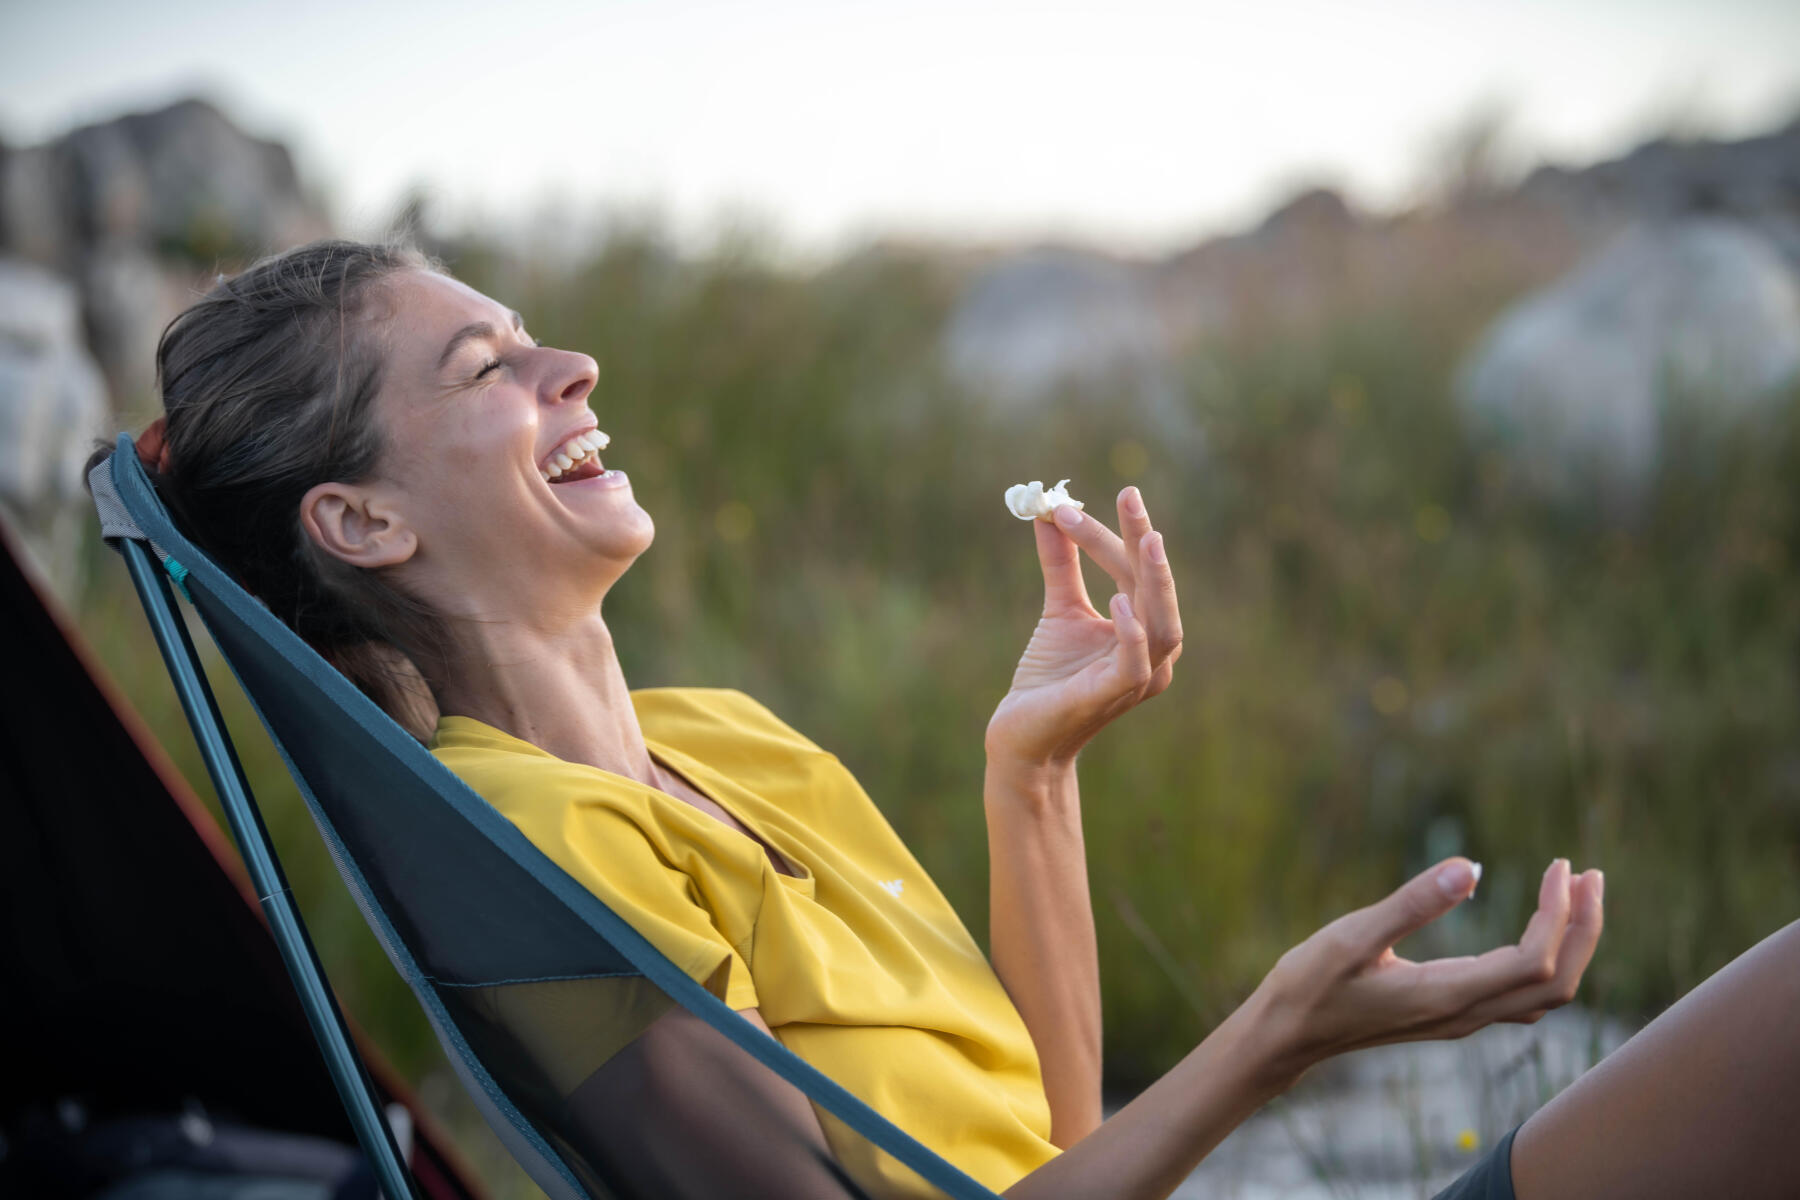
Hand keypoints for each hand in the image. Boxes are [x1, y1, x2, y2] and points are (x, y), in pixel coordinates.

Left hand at [986, 487, 1182, 768]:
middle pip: (1155, 590)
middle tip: (1130, 497)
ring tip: (1146, 539)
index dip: (1129, 533)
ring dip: (1155, 582)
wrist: (1023, 737)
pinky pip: (1135, 663)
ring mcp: (1138, 678)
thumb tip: (1050, 512)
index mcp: (1143, 630)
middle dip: (1144, 542)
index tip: (1117, 492)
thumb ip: (1062, 564)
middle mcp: (1152, 654)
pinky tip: (1118, 600)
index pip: (1140, 573)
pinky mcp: (1113, 696)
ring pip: (1163, 626)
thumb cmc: (1048, 679)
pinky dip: (1131, 631)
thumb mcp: (1059, 611)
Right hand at [1253, 857, 1604, 1083]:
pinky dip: (1547, 959)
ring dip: (1571, 945)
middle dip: (1583, 928)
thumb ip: (1413, 902)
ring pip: (1547, 994)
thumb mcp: (1352, 935)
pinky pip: (1523, 995)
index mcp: (1448, 995)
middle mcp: (1465, 1014)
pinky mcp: (1452, 1013)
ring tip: (1574, 893)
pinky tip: (1536, 929)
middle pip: (1558, 983)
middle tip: (1588, 874)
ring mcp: (1461, 1019)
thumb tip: (1472, 867)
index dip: (1559, 913)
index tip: (1559, 866)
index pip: (1535, 960)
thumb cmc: (1311, 984)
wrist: (1287, 1035)